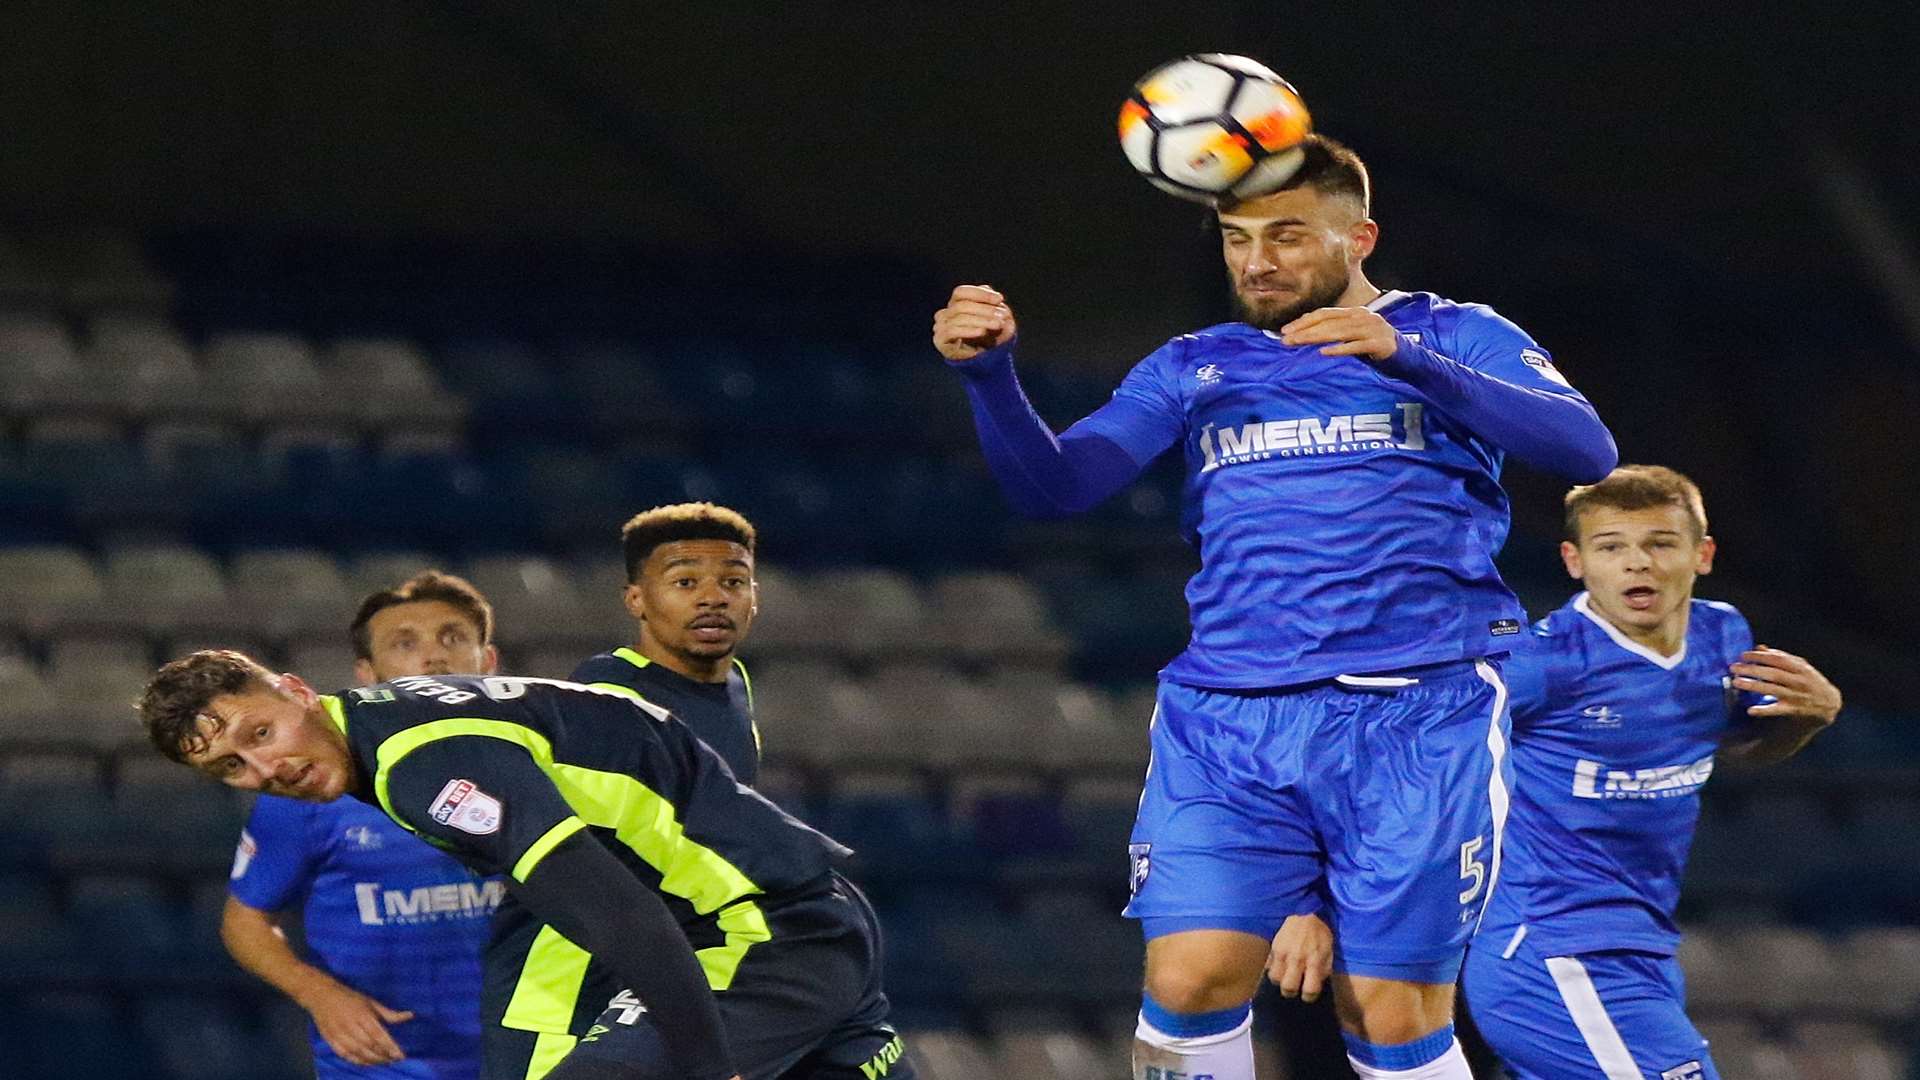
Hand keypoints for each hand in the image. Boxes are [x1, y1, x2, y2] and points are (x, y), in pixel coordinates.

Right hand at [300, 980, 413, 1065]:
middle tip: (394, 1059)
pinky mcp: (330, 1040)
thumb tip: (410, 1016)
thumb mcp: (371, 1002)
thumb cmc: (350, 998)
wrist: (321, 996)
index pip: (379, 1035)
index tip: (401, 1055)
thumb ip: (389, 1013)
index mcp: (362, 1014)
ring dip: (373, 1060)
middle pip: (369, 1046)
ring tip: (384, 1062)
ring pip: (358, 1053)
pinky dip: (357, 1061)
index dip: (390, 1047)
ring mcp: (339, 1034)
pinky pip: (345, 1055)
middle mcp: (350, 1026)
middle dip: (384, 1055)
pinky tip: (367, 1063)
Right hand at [933, 284, 1016, 362]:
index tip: (1000, 299)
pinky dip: (969, 330)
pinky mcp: (940, 340)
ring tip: (998, 324)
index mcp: (955, 305)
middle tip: (1002, 316)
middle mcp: (945, 314)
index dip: (980, 294)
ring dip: (981, 320)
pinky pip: (952, 331)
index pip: (961, 292)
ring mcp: (940, 327)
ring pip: (958, 317)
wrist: (987, 363)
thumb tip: (986, 289)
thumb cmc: (990, 337)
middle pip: (961, 305)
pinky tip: (982, 331)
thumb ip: (988, 301)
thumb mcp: (994, 316)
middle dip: (984, 309)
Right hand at [1266, 912, 1332, 1001]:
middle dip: (1291, 992)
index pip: (1309, 990)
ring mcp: (1282, 953)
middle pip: (1288, 988)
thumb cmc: (1319, 932)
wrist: (1303, 912)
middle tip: (1294, 987)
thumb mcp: (1329, 950)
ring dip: (1280, 980)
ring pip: (1274, 979)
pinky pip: (1269, 966)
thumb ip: (1324, 969)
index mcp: (1314, 961)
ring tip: (1286, 976)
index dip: (1309, 996)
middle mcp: (1297, 959)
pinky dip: (1274, 969)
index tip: (1309, 994)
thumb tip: (1317, 982)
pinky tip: (1280, 966)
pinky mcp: (1273, 947)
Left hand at [1279, 306, 1399, 361]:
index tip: (1285, 330)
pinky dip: (1340, 349)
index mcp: (1355, 313)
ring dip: (1315, 338)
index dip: (1304, 320)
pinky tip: (1324, 352)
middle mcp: (1363, 317)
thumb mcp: (1354, 336)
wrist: (1408, 358)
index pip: (1325, 313)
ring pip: (1339, 332)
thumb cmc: (1375, 348)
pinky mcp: (1380, 344)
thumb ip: (1336, 332)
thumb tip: (1308, 334)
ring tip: (1298, 343)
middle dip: (1304, 330)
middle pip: (1329, 321)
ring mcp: (1372, 329)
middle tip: (1285, 339)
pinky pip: (1356, 346)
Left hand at [1731, 645, 1841, 725]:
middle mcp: (1798, 681)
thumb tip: (1759, 647)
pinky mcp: (1793, 710)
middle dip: (1752, 670)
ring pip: (1772, 690)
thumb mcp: (1800, 666)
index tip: (1743, 655)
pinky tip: (1750, 710)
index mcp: (1800, 668)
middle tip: (1733, 668)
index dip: (1759, 657)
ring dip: (1753, 686)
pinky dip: (1764, 710)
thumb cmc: (1810, 681)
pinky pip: (1777, 710)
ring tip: (1736, 682)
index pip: (1777, 659)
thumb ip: (1781, 657)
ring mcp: (1796, 696)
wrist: (1829, 704)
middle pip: (1772, 674)